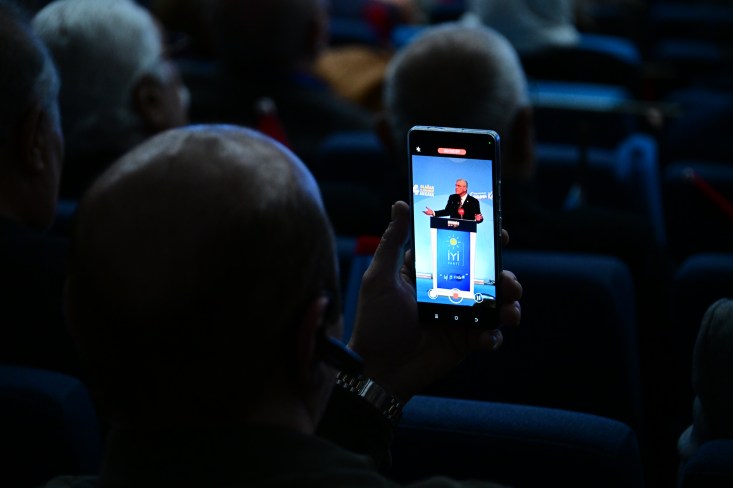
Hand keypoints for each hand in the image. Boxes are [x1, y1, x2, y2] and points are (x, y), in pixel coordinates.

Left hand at [348, 201, 521, 402]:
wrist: (380, 369)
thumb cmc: (375, 322)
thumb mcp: (380, 278)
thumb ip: (393, 242)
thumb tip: (400, 204)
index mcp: (429, 271)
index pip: (460, 248)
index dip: (482, 238)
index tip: (499, 231)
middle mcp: (449, 290)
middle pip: (486, 275)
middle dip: (504, 274)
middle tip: (507, 278)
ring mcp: (460, 316)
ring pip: (496, 303)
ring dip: (509, 304)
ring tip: (509, 309)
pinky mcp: (465, 341)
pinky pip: (490, 335)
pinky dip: (494, 336)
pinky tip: (487, 338)